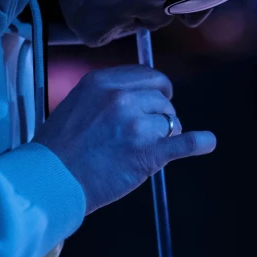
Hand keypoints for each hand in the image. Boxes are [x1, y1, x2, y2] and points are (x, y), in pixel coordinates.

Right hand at [35, 65, 216, 214]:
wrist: (50, 181)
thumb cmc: (58, 149)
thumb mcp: (77, 104)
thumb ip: (107, 95)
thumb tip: (136, 96)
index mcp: (103, 82)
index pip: (147, 75)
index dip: (157, 88)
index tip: (160, 97)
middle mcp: (121, 98)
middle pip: (161, 97)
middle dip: (161, 112)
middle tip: (154, 128)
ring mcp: (136, 124)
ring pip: (169, 120)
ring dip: (167, 132)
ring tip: (152, 147)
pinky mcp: (148, 152)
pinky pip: (183, 142)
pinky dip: (199, 142)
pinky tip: (207, 142)